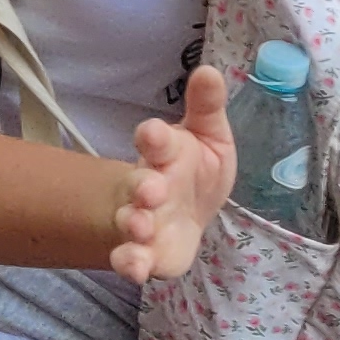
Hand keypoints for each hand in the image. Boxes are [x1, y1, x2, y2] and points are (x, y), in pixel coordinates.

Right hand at [115, 63, 237, 285]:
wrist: (188, 214)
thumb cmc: (197, 168)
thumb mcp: (209, 136)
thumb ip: (207, 107)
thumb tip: (211, 69)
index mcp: (165, 153)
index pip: (155, 140)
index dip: (154, 136)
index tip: (155, 134)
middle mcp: (148, 184)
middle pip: (137, 183)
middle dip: (141, 186)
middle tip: (151, 189)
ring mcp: (144, 219)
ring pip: (129, 221)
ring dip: (132, 224)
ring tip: (140, 227)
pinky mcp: (149, 252)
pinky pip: (132, 258)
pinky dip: (129, 263)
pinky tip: (135, 269)